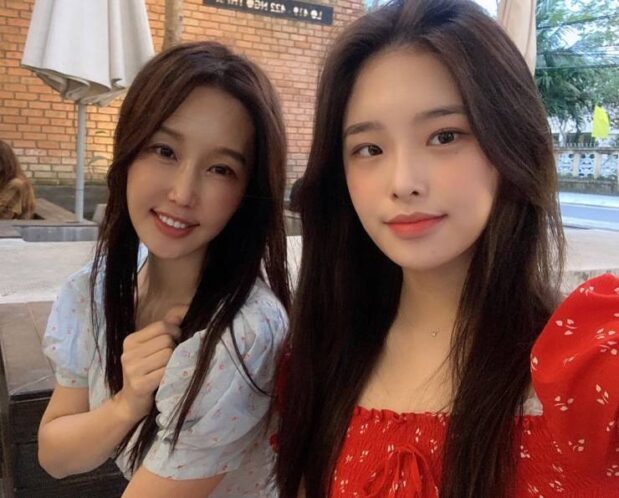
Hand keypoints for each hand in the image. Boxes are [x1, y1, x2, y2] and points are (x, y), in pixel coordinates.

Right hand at [115, 305, 187, 421]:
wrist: (130, 403)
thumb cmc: (144, 372)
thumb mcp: (150, 349)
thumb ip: (164, 330)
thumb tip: (181, 311)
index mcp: (130, 340)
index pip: (161, 326)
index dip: (174, 332)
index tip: (175, 341)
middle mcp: (128, 353)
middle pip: (166, 340)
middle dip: (174, 348)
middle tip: (170, 359)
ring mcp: (132, 369)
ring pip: (168, 354)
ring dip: (173, 362)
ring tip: (167, 369)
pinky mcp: (139, 384)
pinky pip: (165, 371)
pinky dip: (171, 374)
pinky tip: (166, 378)